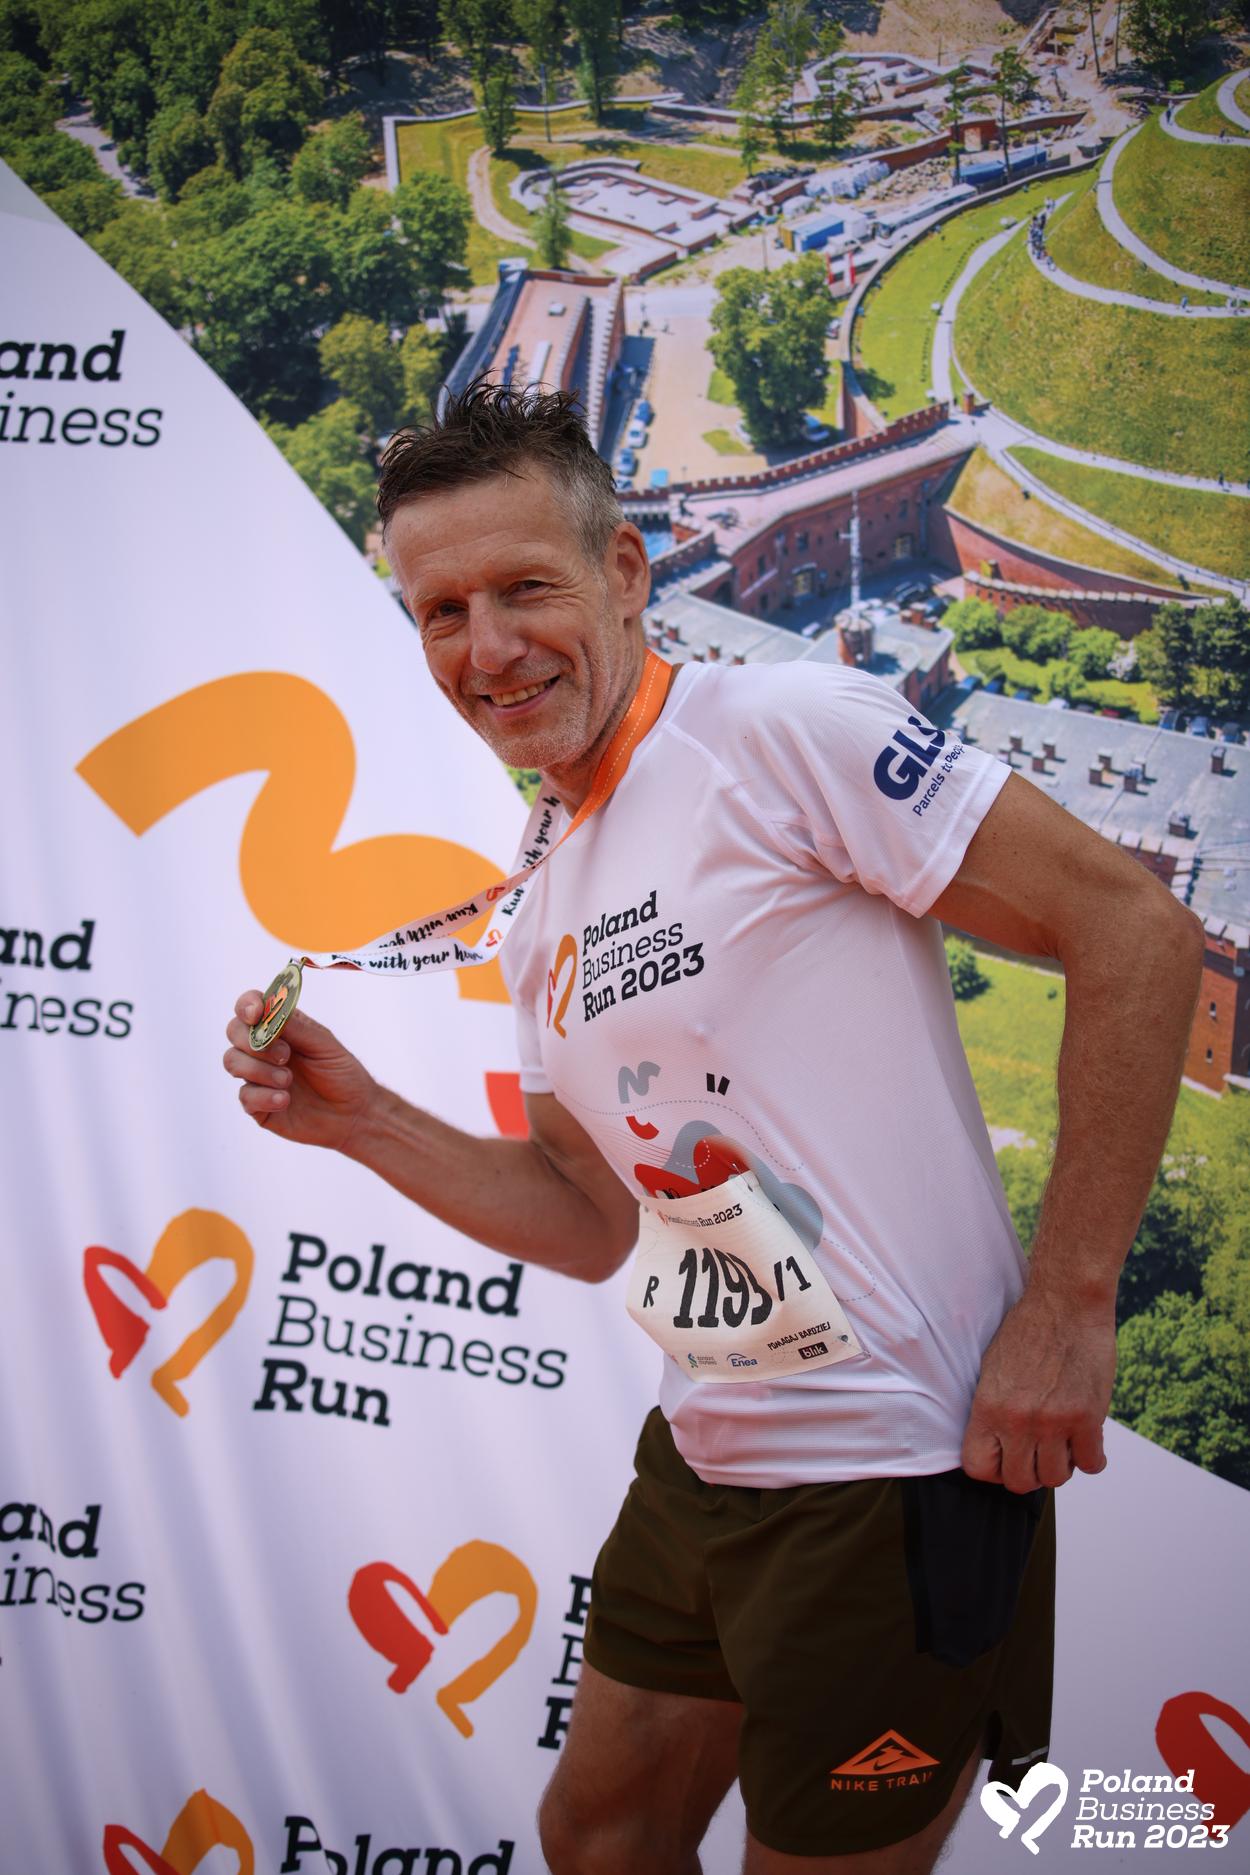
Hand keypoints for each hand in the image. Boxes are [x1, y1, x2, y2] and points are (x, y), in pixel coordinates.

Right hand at [223, 991, 378, 1153]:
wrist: (353, 1114)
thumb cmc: (342, 1074)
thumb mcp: (325, 1045)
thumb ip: (297, 1028)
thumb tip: (270, 1008)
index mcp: (281, 1028)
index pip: (251, 1007)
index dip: (247, 1005)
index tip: (256, 1014)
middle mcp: (264, 1049)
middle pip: (234, 1032)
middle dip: (253, 1042)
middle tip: (285, 1055)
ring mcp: (258, 1077)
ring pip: (232, 1062)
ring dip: (259, 1070)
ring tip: (287, 1080)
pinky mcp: (258, 1105)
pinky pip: (244, 1096)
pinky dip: (264, 1096)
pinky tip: (284, 1100)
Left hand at [961, 1288, 1116, 1492]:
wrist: (1065, 1302)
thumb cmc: (1029, 1329)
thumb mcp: (993, 1368)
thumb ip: (995, 1408)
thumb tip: (1000, 1441)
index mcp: (988, 1407)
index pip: (979, 1468)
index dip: (994, 1469)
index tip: (1006, 1459)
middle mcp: (1018, 1421)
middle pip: (1020, 1482)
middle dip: (1029, 1472)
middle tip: (1038, 1453)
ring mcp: (1054, 1422)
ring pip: (1056, 1478)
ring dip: (1060, 1465)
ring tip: (1062, 1445)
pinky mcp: (1087, 1417)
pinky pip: (1090, 1464)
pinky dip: (1090, 1458)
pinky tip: (1086, 1441)